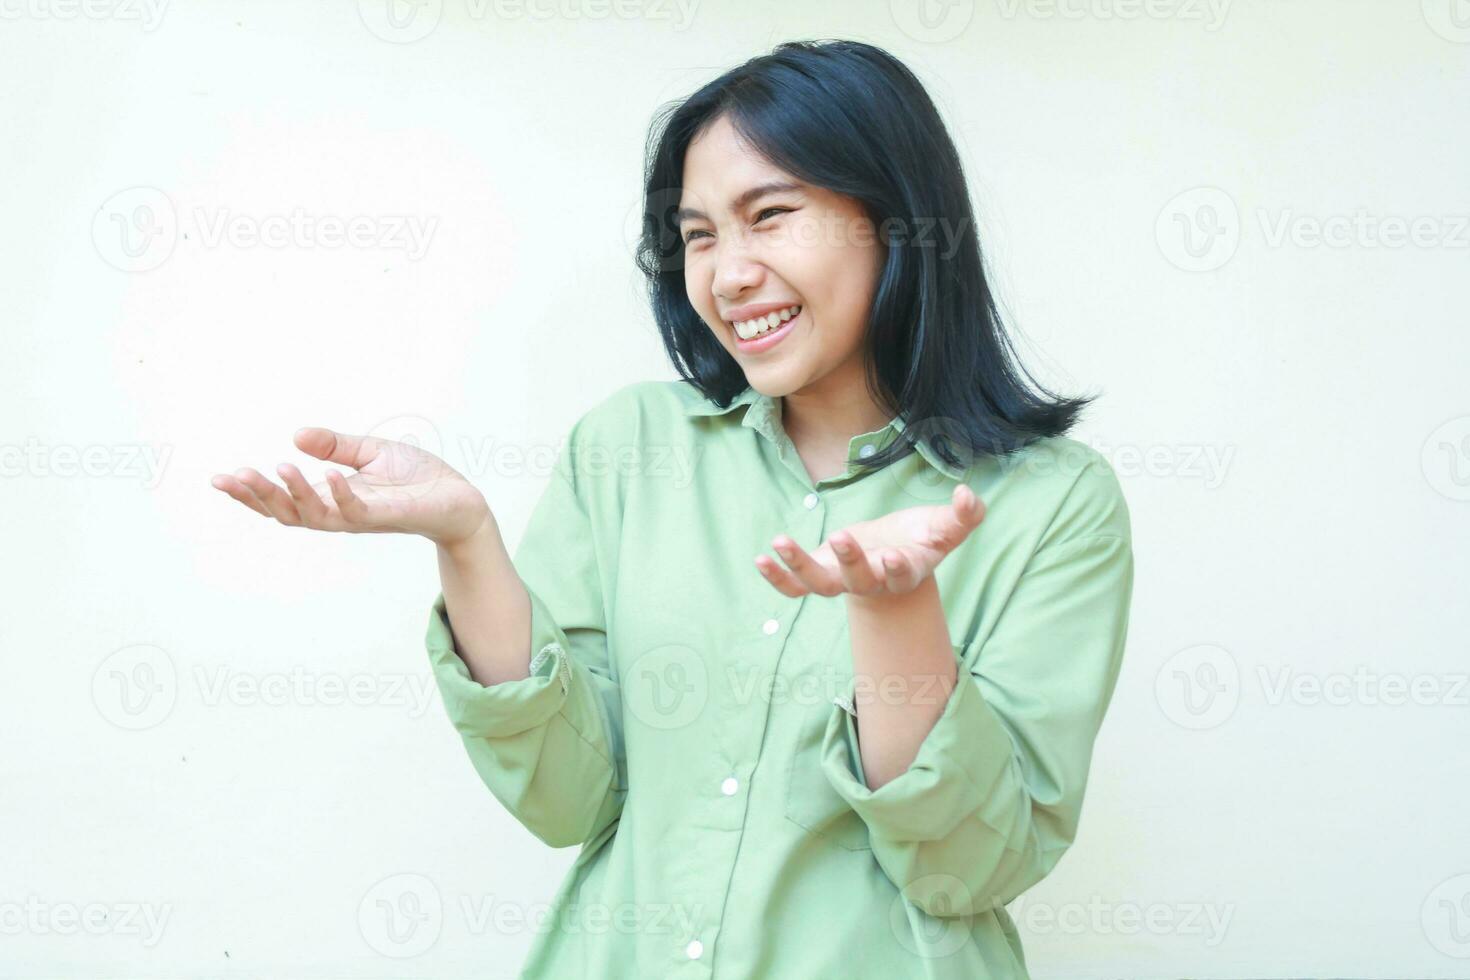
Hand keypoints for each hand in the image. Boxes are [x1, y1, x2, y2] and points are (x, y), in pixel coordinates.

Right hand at [210, 427, 491, 547]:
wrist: (458, 498)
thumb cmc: (416, 479)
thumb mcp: (370, 453)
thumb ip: (335, 446)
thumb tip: (295, 435)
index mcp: (330, 498)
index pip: (281, 501)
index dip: (250, 493)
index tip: (219, 478)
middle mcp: (338, 513)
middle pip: (286, 513)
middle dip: (257, 497)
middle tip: (231, 477)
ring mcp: (361, 518)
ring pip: (315, 515)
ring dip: (294, 492)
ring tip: (277, 467)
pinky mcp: (386, 517)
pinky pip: (356, 511)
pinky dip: (342, 492)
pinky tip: (331, 474)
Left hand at [754, 483, 984, 599]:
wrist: (894, 559)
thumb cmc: (922, 539)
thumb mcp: (946, 526)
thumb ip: (965, 515)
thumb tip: (970, 495)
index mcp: (904, 570)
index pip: (901, 575)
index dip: (896, 568)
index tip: (890, 555)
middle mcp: (871, 582)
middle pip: (859, 580)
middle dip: (850, 561)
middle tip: (840, 536)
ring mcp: (843, 581)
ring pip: (820, 585)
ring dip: (799, 567)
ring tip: (778, 542)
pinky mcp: (821, 575)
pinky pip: (795, 588)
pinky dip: (778, 579)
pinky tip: (760, 559)